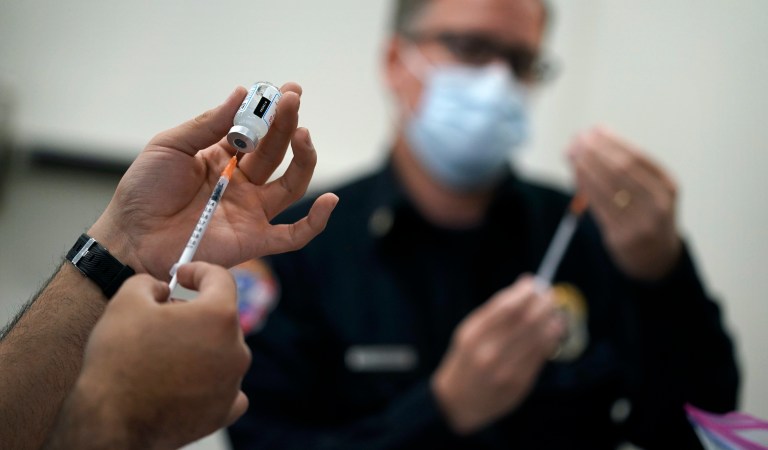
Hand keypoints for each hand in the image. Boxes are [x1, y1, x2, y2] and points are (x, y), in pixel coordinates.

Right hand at [58, 262, 250, 448]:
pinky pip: (226, 385)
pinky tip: (185, 379)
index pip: (220, 279)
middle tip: (164, 317)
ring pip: (222, 351)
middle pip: (221, 317)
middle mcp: (235, 349)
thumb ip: (150, 282)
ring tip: (165, 353)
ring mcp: (233, 382)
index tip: (183, 275)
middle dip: (195, 312)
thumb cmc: (118, 361)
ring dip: (201, 346)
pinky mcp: (225, 410)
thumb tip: (162, 289)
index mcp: (218, 317)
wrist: (111, 422)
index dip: (199, 271)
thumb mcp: (126, 301)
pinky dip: (209, 380)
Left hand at [88, 83, 337, 278]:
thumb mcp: (170, 146)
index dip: (273, 111)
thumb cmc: (144, 191)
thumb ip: (208, 124)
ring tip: (302, 133)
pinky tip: (330, 201)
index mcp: (224, 157)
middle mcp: (244, 183)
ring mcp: (252, 211)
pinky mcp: (254, 240)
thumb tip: (241, 93)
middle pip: (277, 152)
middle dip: (287, 124)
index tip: (287, 89)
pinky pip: (294, 235)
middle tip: (292, 100)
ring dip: (304, 158)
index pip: (258, 131)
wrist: (130, 236)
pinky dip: (316, 221)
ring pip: (292, 184)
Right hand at [432, 276, 564, 434]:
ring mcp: (505, 370)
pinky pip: (541, 356)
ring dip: (551, 319)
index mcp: (473, 335)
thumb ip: (495, 310)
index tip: (534, 284)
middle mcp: (488, 352)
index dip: (525, 293)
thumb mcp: (469, 332)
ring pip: (538, 337)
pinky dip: (551, 339)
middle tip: (549, 296)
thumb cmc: (466, 360)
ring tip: (554, 312)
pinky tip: (553, 330)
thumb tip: (525, 283)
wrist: (458, 402)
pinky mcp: (519, 383)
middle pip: (525, 320)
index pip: (507, 307)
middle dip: (542, 303)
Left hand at [567, 126, 681, 280]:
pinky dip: (584, 186)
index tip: (593, 130)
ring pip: (606, 188)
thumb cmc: (648, 213)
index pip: (637, 158)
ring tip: (570, 152)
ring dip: (584, 166)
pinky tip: (575, 173)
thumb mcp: (652, 190)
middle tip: (576, 139)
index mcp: (668, 187)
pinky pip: (597, 206)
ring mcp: (639, 223)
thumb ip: (628, 166)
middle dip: (595, 152)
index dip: (612, 142)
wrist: (657, 257)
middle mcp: (657, 205)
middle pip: (620, 171)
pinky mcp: (620, 237)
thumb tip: (596, 133)